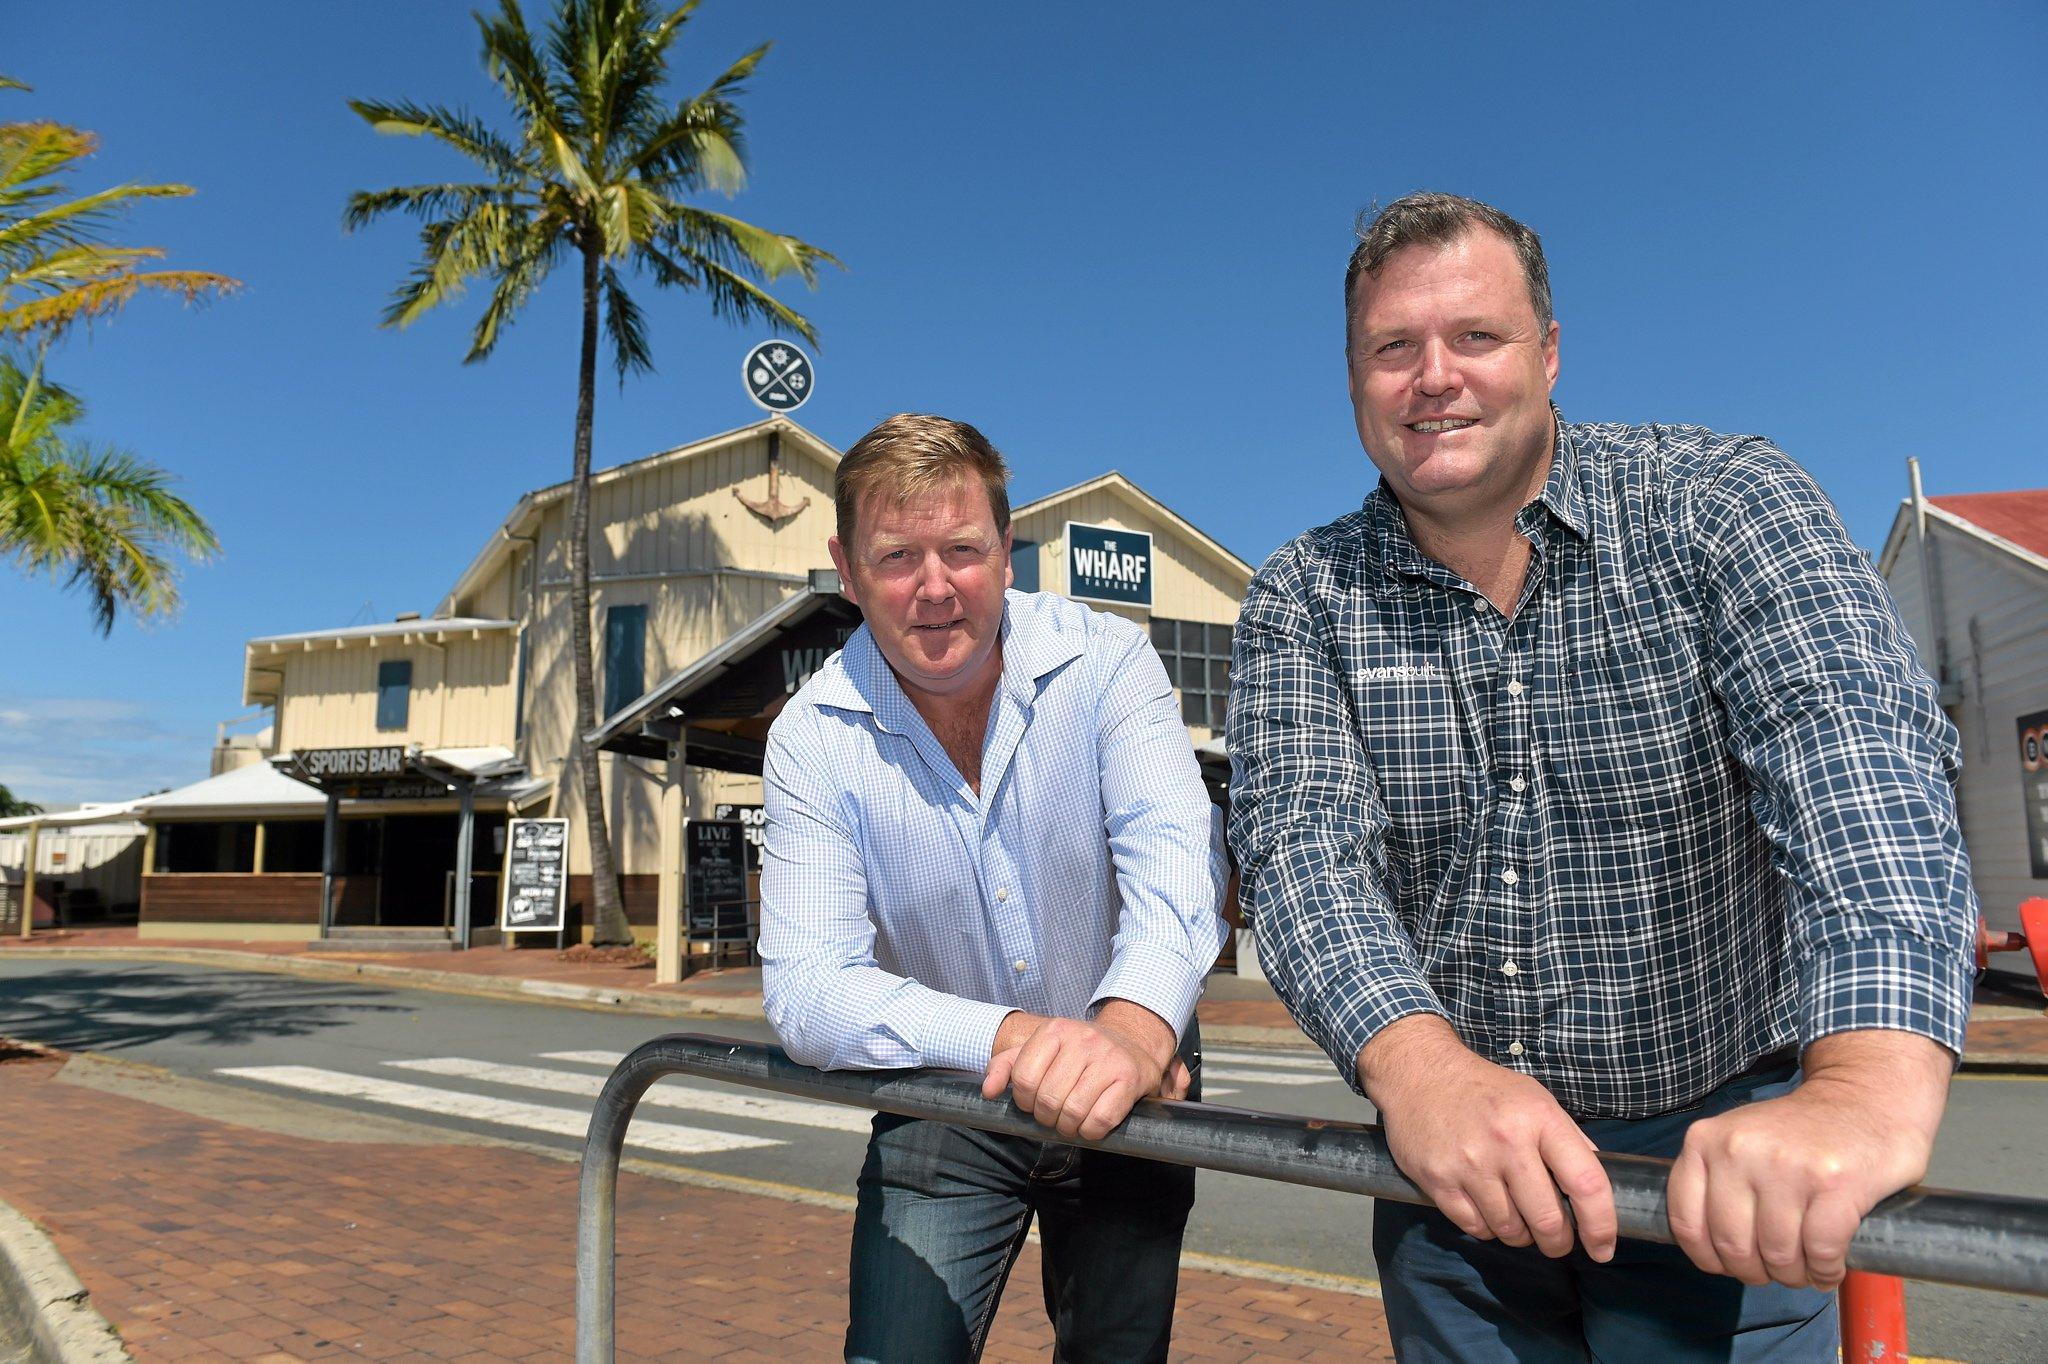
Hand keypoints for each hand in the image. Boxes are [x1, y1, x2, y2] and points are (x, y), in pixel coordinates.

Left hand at [981, 1000, 1176, 1140]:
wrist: (1133, 1044)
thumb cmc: (1079, 1053)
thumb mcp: (1040, 1050)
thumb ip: (1007, 1066)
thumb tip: (988, 1091)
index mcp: (1055, 1030)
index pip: (1024, 1078)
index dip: (1024, 1101)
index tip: (1033, 1103)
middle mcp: (1082, 1039)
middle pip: (1048, 1099)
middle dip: (1046, 1118)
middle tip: (1054, 1116)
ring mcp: (1108, 1058)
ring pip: (1073, 1111)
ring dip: (1068, 1128)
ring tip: (1070, 1123)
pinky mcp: (1130, 1078)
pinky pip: (1101, 1120)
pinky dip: (1091, 1132)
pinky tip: (1091, 1124)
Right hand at [1359, 1015, 1615, 1260]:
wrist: (1418, 1071)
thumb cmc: (1484, 1088)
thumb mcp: (1535, 1098)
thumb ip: (1567, 1138)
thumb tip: (1595, 1183)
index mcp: (1540, 1119)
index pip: (1586, 1183)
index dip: (1601, 1225)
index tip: (1603, 1248)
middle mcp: (1507, 1142)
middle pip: (1547, 1220)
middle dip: (1557, 1242)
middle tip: (1556, 1242)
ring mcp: (1469, 1163)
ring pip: (1510, 1229)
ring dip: (1520, 1235)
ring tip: (1517, 1220)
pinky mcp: (1438, 1179)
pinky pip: (1474, 1227)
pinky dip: (1487, 1228)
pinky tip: (1487, 1210)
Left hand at [1666, 1031, 1950, 1289]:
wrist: (1864, 1099)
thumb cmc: (1797, 1132)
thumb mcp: (1736, 1139)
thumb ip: (1713, 1180)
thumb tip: (1705, 1251)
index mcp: (1705, 1140)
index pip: (1687, 1222)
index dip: (1708, 1258)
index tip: (1728, 1266)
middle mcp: (1740, 1150)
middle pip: (1734, 1246)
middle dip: (1755, 1272)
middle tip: (1775, 1271)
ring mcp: (1787, 1166)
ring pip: (1778, 1254)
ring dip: (1794, 1276)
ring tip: (1804, 1270)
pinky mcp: (1836, 1184)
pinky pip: (1821, 1252)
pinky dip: (1826, 1271)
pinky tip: (1829, 1269)